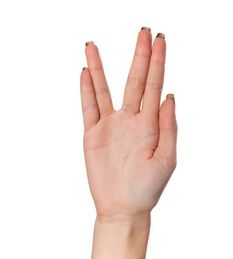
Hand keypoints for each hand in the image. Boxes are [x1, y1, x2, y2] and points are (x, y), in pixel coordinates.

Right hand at [80, 28, 176, 218]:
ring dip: (100, 67)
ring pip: (105, 90)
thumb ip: (169, 127)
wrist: (123, 207)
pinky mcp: (93, 135)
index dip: (158, 62)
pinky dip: (87, 91)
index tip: (160, 40)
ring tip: (92, 46)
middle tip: (143, 32)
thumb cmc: (147, 187)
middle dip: (139, 56)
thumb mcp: (167, 159)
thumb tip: (170, 96)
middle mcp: (131, 120)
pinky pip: (89, 108)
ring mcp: (110, 126)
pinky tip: (85, 73)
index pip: (155, 86)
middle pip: (134, 81)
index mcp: (150, 125)